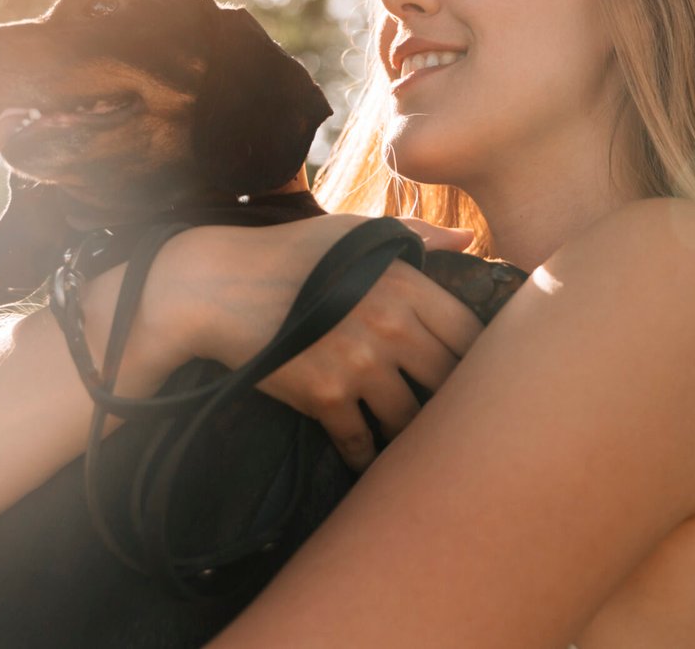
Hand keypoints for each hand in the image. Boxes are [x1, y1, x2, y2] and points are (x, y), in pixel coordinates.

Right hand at [178, 215, 485, 471]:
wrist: (216, 286)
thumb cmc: (290, 253)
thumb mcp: (354, 232)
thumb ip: (416, 235)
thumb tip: (468, 236)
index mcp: (404, 282)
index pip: (469, 332)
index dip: (478, 357)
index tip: (474, 372)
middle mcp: (390, 324)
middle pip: (449, 380)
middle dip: (452, 402)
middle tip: (454, 418)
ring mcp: (359, 362)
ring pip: (411, 419)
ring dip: (412, 436)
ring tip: (416, 447)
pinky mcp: (325, 396)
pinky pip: (362, 442)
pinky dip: (367, 458)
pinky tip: (369, 463)